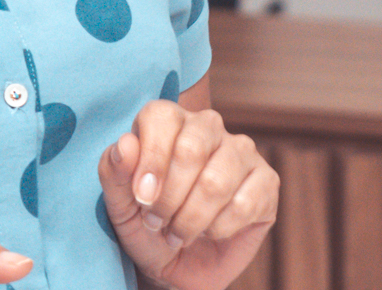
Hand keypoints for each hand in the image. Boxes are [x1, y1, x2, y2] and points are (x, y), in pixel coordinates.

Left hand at [96, 98, 276, 289]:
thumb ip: (114, 173)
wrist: (178, 264)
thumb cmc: (146, 225)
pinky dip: (219, 228)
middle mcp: (207, 127)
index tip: (141, 199)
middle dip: (169, 197)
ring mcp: (241, 152)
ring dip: (191, 218)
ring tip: (178, 233)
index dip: (150, 160)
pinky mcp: (266, 181)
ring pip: (216, 181)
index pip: (161, 117)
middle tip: (157, 222)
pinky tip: (210, 232)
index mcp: (169, 120)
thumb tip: (125, 144)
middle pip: (190, 149)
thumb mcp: (119, 205)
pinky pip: (244, 204)